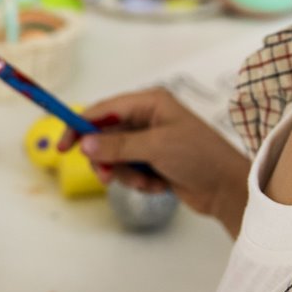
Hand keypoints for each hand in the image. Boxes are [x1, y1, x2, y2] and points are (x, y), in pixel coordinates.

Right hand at [62, 87, 251, 231]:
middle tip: (107, 177)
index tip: (63, 147)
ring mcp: (152, 141)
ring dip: (127, 174)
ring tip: (147, 182)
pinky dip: (139, 181)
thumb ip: (118, 146)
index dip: (80, 126)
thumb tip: (85, 145)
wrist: (228, 188)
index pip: (104, 110)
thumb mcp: (155, 148)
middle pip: (107, 136)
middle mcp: (149, 117)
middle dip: (108, 159)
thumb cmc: (198, 157)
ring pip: (117, 157)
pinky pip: (131, 170)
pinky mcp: (155, 161)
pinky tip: (159, 186)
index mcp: (150, 102)